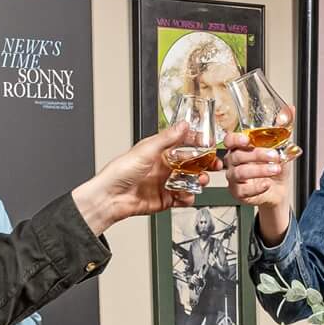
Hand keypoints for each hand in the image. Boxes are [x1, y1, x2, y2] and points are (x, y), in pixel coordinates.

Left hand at [71, 123, 199, 234]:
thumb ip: (168, 138)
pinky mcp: (164, 199)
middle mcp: (162, 166)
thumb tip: (183, 125)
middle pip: (190, 164)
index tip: (209, 144)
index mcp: (158, 151)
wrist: (110, 197)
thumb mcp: (146, 149)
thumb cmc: (120, 172)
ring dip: (198, 181)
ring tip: (200, 181)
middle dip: (204, 164)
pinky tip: (187, 194)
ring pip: (189, 181)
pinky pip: (182, 198)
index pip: (183, 144)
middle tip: (214, 165)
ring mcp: (164, 183)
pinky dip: (187, 197)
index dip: (197, 144)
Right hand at [221, 127, 293, 243]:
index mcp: (240, 147)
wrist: (279, 189)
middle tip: (275, 155)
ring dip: (260, 170)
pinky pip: (243, 190)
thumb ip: (283, 127)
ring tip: (276, 169)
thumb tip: (290, 110)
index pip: (229, 140)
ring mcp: (234, 177)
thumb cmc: (275, 166)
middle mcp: (234, 161)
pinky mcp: (239, 192)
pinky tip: (266, 184)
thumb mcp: (281, 145)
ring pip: (240, 172)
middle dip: (258, 155)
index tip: (247, 140)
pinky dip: (257, 187)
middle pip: (237, 155)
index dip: (235, 139)